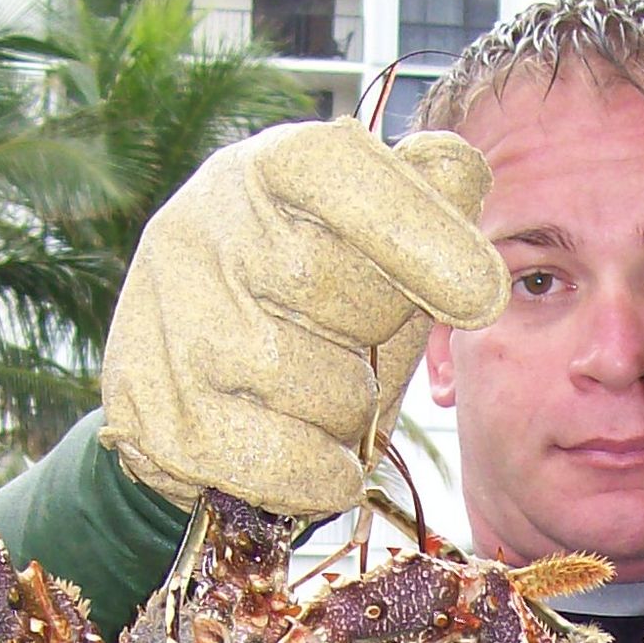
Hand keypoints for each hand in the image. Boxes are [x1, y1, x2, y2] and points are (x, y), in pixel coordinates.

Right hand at [100, 120, 508, 519]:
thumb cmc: (309, 315)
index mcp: (265, 171)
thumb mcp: (374, 256)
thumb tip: (460, 167)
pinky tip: (305, 456)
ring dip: (348, 415)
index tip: (484, 296)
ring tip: (316, 401)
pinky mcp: (158, 415)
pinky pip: (288, 461)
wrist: (192, 403)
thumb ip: (423, 211)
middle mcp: (202, 228)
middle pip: (344, 293)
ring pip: (321, 388)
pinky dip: (320, 475)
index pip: (339, 173)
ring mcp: (172, 322)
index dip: (420, 232)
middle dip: (376, 339)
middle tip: (351, 347)